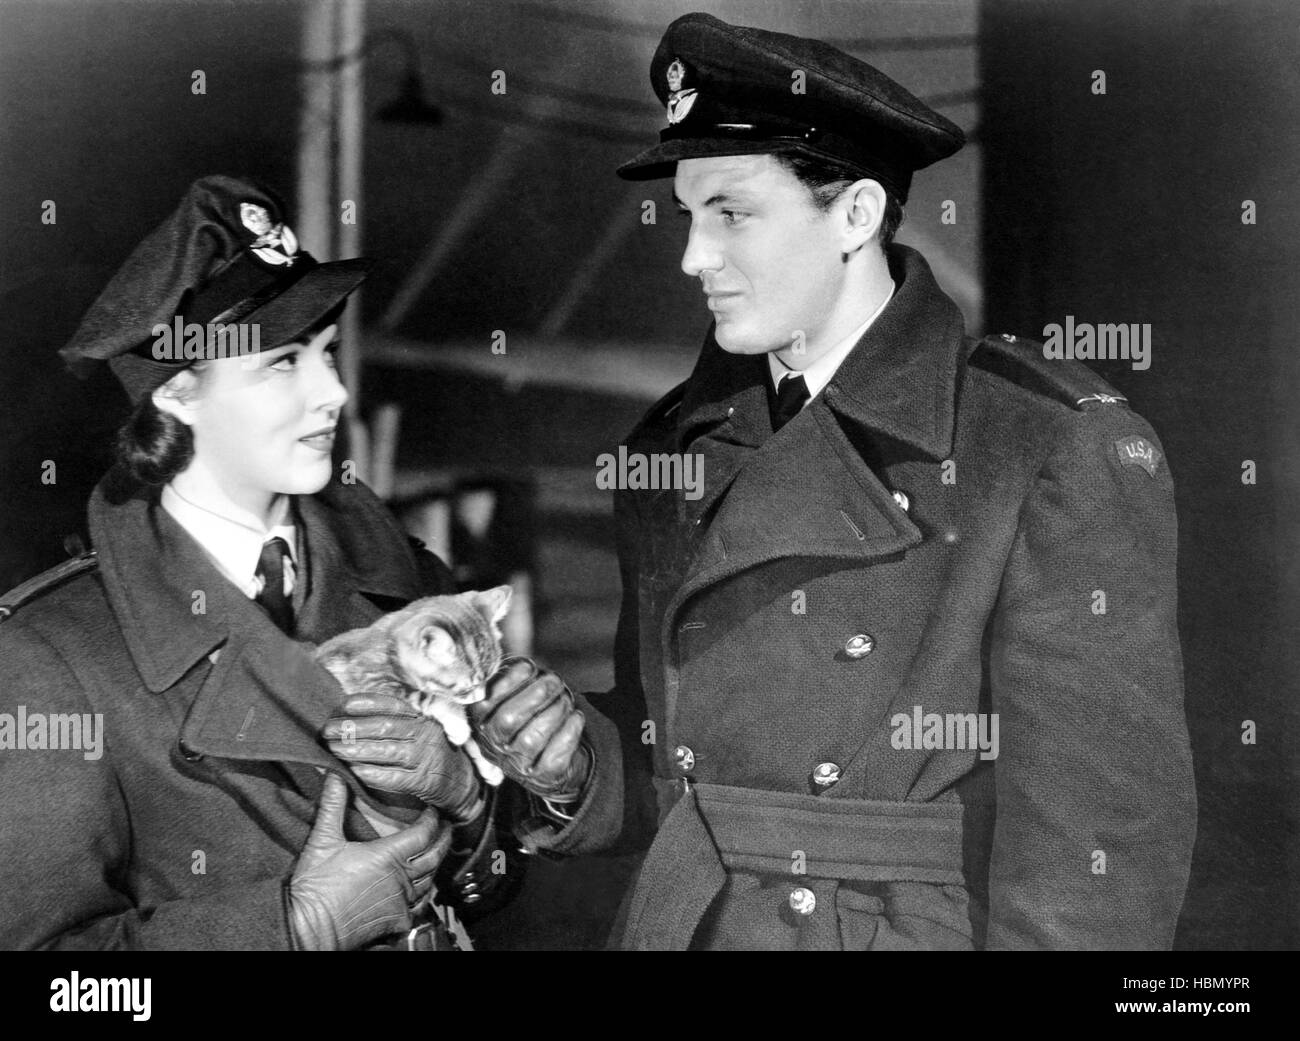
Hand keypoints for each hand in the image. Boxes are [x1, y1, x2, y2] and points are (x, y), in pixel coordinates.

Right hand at [288, 773, 449, 950]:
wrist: (309, 927)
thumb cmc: (315, 887)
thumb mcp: (323, 840)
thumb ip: (332, 805)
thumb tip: (334, 775)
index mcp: (388, 856)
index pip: (423, 833)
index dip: (432, 820)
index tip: (433, 811)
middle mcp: (401, 879)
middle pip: (435, 855)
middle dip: (443, 839)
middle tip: (447, 828)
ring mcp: (401, 902)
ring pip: (430, 880)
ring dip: (435, 865)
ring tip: (435, 854)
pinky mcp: (397, 920)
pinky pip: (420, 906)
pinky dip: (424, 894)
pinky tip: (421, 889)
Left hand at [322, 694, 482, 822]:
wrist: (461, 782)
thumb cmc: (432, 752)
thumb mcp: (422, 729)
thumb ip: (397, 720)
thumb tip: (355, 713)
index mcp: (423, 717)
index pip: (393, 705)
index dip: (368, 703)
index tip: (344, 705)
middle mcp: (426, 733)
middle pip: (384, 727)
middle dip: (353, 727)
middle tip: (328, 730)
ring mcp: (425, 757)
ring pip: (386, 751)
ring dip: (356, 750)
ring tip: (334, 749)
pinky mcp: (422, 781)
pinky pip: (392, 777)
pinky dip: (371, 773)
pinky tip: (353, 771)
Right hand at [470, 657, 589, 802]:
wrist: (555, 762)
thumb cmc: (532, 718)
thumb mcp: (515, 697)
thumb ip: (511, 680)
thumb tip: (522, 665)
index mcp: (481, 724)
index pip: (483, 704)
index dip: (506, 682)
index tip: (529, 666)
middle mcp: (493, 747)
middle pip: (507, 720)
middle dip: (535, 694)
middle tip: (555, 680)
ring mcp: (517, 765)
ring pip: (531, 739)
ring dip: (554, 711)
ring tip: (566, 698)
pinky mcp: (543, 777)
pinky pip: (555, 756)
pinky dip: (569, 732)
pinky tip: (576, 717)